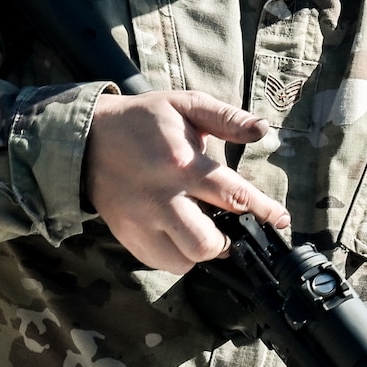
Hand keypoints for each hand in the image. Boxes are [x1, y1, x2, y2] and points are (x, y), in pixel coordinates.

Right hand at [85, 90, 288, 274]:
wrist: (86, 138)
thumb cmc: (142, 120)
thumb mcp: (185, 104)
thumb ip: (226, 118)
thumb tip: (261, 131)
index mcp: (182, 163)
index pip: (234, 196)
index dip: (263, 211)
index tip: (279, 220)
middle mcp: (161, 197)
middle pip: (207, 243)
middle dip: (227, 242)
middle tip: (229, 230)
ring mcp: (141, 221)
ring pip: (183, 260)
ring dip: (201, 252)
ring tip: (202, 233)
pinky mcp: (127, 235)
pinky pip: (160, 262)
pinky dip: (176, 256)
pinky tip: (178, 235)